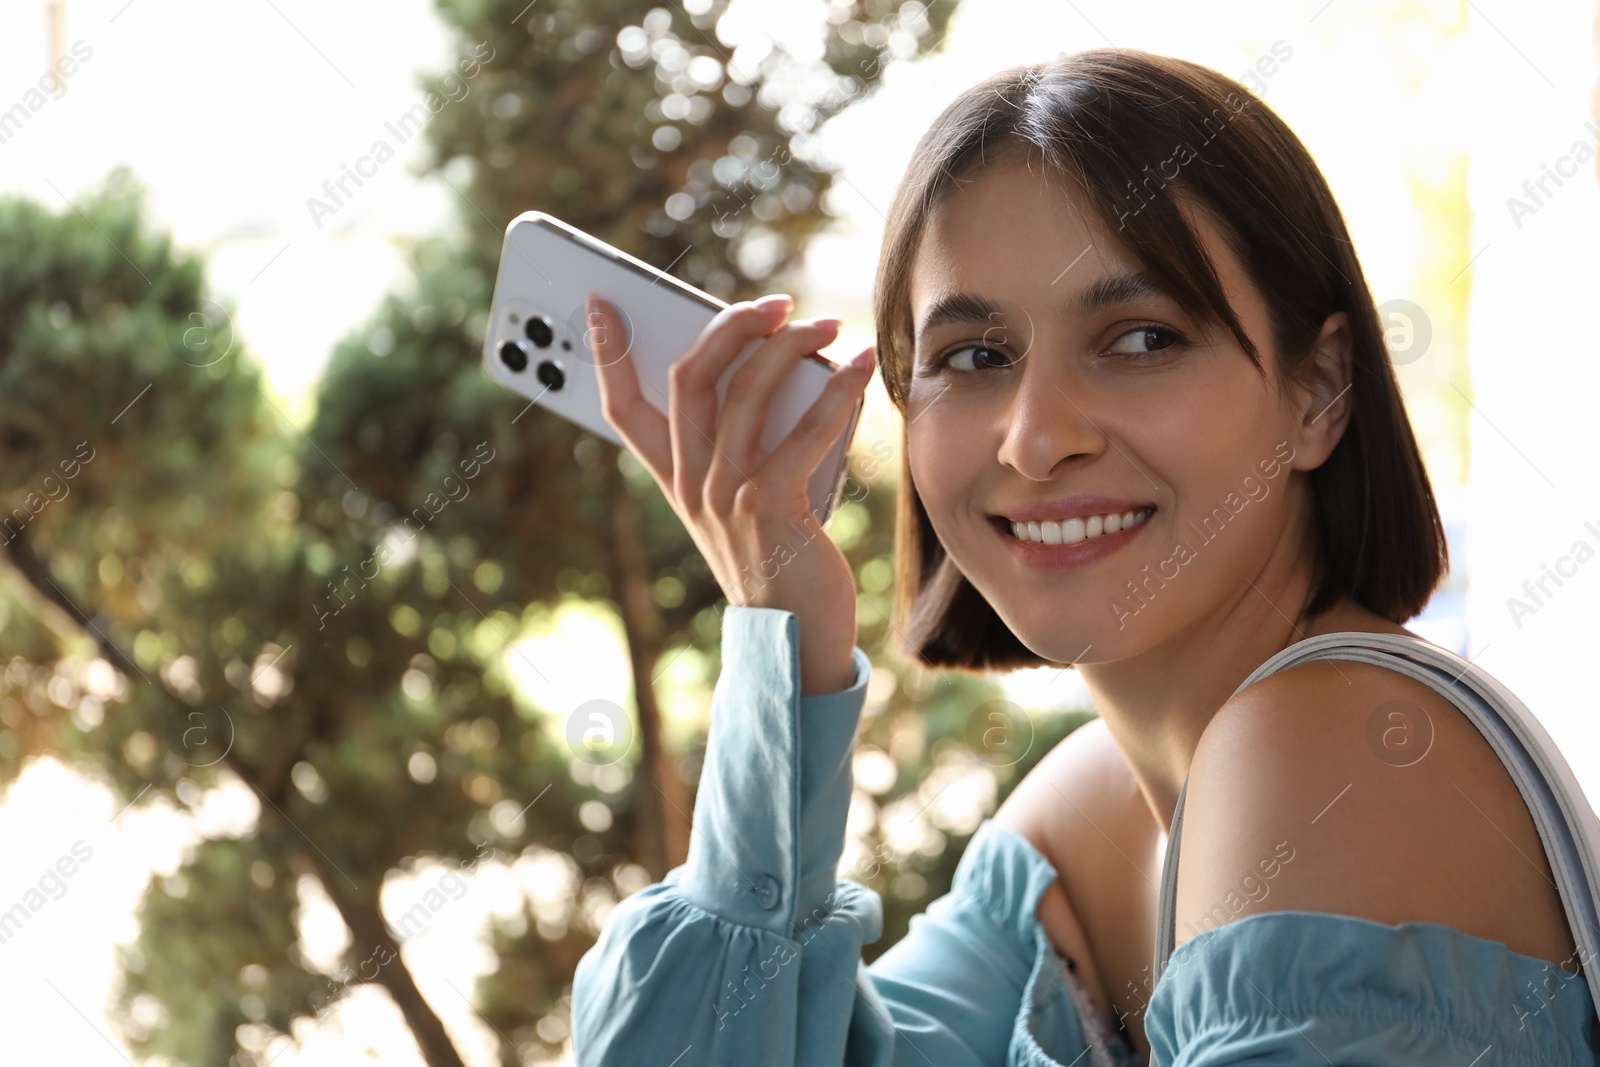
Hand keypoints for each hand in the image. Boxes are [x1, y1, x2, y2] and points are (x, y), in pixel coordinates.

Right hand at [587, 292, 874, 695]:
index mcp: (674, 483)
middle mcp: (691, 485)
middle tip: (773, 303)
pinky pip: (804, 428)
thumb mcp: (743, 503)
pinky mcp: (770, 506)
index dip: (606, 353)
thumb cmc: (779, 562)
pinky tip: (862, 366)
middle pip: (687, 378)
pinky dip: (839, 389)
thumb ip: (746, 446)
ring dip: (789, 345)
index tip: (601, 300)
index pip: (621, 410)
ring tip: (826, 325)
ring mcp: (725, 495)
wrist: (797, 638)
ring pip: (745, 391)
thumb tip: (783, 369)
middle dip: (728, 325)